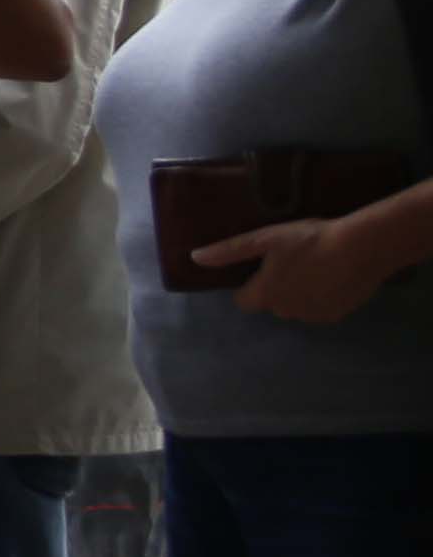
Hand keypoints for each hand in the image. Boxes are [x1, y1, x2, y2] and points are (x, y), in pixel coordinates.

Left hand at [192, 215, 404, 325]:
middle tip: (292, 261)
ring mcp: (312, 317)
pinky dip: (322, 297)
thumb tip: (194, 258)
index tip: (260, 269)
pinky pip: (319, 309)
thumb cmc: (309, 240)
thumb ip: (229, 252)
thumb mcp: (265, 239)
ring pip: (296, 307)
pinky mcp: (336, 316)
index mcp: (266, 295)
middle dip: (276, 288)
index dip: (249, 286)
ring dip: (300, 293)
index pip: (244, 301)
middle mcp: (286, 312)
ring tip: (314, 267)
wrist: (362, 248)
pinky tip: (332, 277)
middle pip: (272, 303)